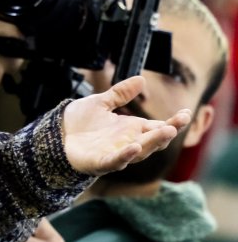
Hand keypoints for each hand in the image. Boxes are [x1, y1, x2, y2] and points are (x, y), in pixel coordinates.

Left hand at [62, 76, 190, 174]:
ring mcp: (115, 154)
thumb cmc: (79, 123)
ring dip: (152, 143)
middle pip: (153, 141)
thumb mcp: (101, 103)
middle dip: (166, 133)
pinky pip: (116, 161)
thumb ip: (120, 94)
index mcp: (131, 129)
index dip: (173, 122)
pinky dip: (125, 156)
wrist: (55, 135)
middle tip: (177, 124)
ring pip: (139, 152)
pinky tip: (134, 147)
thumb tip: (141, 79)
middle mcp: (128, 143)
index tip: (186, 113)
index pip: (157, 127)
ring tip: (166, 132)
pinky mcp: (100, 163)